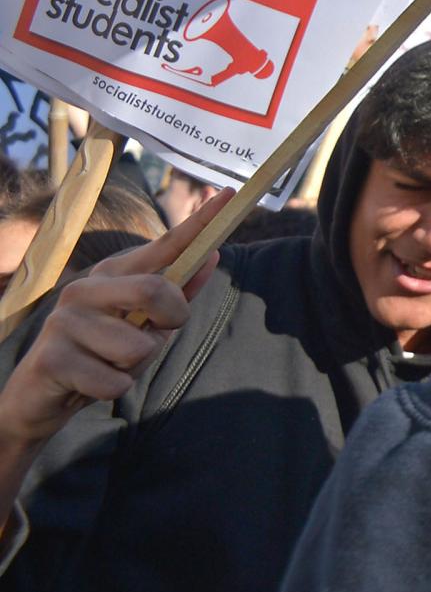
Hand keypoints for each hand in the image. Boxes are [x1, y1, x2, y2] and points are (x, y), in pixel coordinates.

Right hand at [0, 187, 229, 452]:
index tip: (229, 194)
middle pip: (154, 291)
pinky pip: (115, 382)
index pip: (163, 245)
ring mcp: (63, 322)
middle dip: (169, 320)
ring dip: (134, 367)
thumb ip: (177, 293)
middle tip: (154, 333)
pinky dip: (113, 389)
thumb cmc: (101, 353)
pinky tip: (88, 384)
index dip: (198, 224)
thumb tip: (212, 256)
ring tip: (107, 364)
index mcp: (111, 275)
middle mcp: (84, 289)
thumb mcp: (145, 323)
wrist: (40, 397)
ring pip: (138, 348)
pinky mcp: (51, 359)